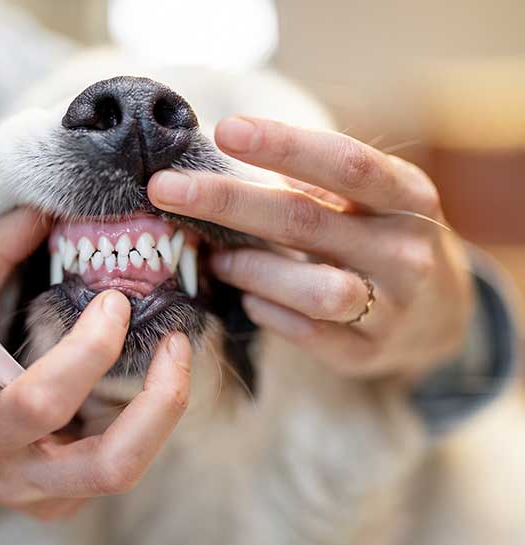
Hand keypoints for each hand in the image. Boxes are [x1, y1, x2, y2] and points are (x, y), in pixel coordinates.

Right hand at [0, 208, 191, 519]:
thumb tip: (40, 211)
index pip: (39, 403)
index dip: (87, 351)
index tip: (113, 301)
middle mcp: (12, 476)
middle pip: (110, 466)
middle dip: (160, 403)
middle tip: (176, 342)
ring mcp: (43, 497)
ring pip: (127, 470)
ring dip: (163, 411)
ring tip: (173, 352)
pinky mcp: (66, 499)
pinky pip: (121, 464)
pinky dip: (146, 420)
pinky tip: (142, 377)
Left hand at [148, 116, 472, 379]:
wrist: (441, 315)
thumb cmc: (382, 238)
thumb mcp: (369, 200)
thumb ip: (313, 182)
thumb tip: (224, 154)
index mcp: (409, 196)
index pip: (345, 164)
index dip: (284, 145)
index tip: (224, 130)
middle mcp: (406, 250)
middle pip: (306, 221)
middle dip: (227, 202)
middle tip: (165, 189)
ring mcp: (392, 308)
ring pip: (311, 288)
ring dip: (249, 269)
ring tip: (216, 258)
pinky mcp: (367, 352)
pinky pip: (305, 333)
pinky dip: (265, 311)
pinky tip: (248, 298)